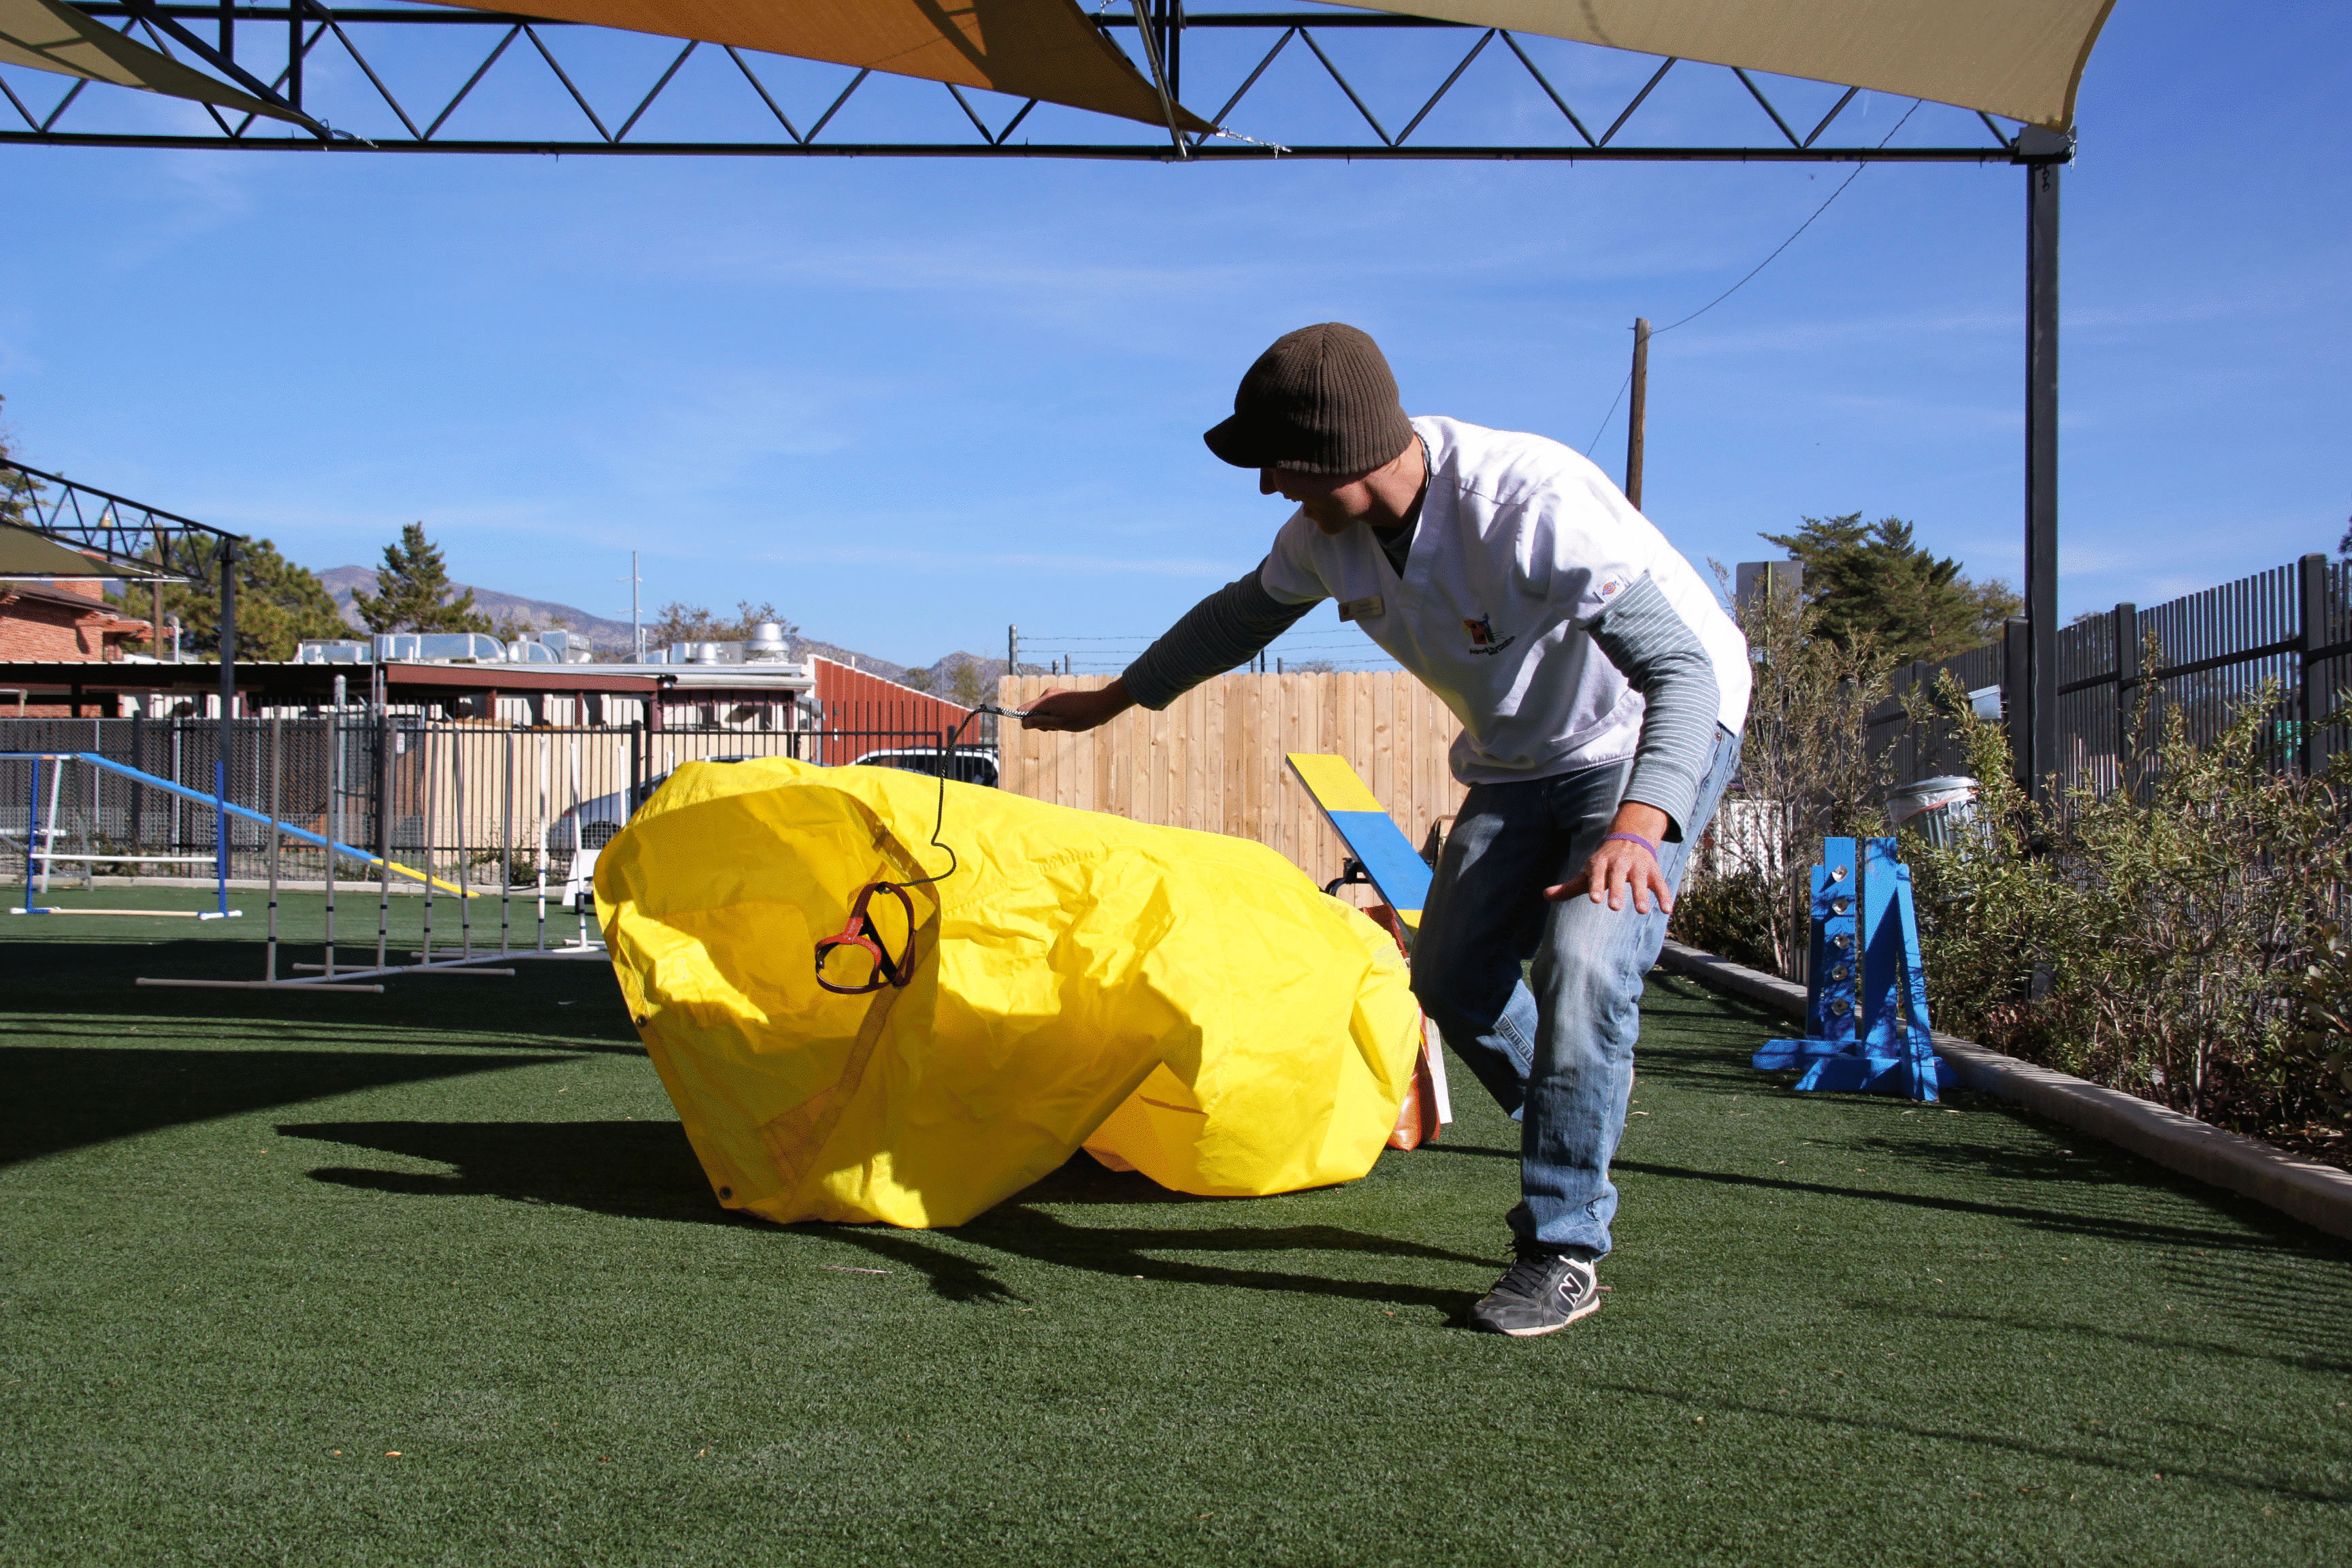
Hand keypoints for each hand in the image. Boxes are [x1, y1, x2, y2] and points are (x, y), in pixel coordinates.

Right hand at [1018, 679, 1135, 732]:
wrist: (1102, 705)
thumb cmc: (1082, 716)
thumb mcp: (1059, 723)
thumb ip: (1040, 722)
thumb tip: (1023, 724)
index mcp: (1045, 700)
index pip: (1023, 710)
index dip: (1027, 722)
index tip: (1042, 728)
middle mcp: (1048, 694)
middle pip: (1033, 712)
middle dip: (1042, 723)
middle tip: (1058, 726)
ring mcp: (1054, 694)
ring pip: (1043, 712)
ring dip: (1050, 721)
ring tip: (1066, 722)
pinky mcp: (1061, 697)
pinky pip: (1051, 709)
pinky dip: (1056, 716)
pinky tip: (1068, 718)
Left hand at [1546, 803, 1674, 913]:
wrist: (1630, 837)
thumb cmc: (1604, 862)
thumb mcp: (1588, 871)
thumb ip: (1569, 887)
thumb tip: (1545, 896)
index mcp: (1601, 863)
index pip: (1597, 874)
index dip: (1595, 885)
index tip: (1594, 899)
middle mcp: (1620, 863)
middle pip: (1619, 876)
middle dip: (1617, 891)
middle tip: (1614, 907)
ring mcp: (1638, 867)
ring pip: (1641, 880)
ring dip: (1642, 894)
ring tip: (1642, 911)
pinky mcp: (1653, 871)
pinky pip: (1660, 883)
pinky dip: (1665, 895)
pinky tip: (1667, 910)